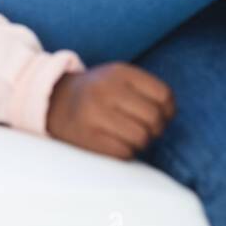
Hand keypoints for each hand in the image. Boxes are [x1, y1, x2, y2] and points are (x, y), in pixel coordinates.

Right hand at [46, 62, 175, 159]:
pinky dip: (127, 152)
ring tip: (133, 137)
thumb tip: (170, 114)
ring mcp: (96, 114)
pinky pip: (124, 152)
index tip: (163, 115)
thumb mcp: (119, 77)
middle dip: (157, 129)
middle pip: (154, 118)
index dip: (169, 110)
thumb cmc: (98, 92)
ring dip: (142, 142)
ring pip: (141, 137)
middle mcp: (107, 90)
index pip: (163, 95)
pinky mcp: (87, 137)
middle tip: (148, 130)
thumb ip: (146, 89)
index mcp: (120, 72)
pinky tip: (119, 144)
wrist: (55, 101)